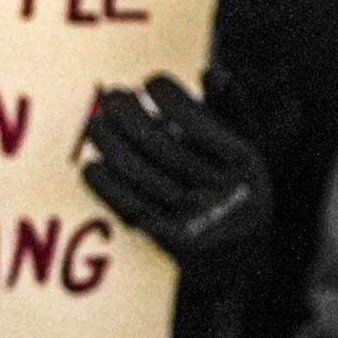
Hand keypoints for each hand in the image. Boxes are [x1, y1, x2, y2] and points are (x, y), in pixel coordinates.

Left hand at [84, 73, 271, 271]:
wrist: (238, 268)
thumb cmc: (237, 194)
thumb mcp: (245, 153)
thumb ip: (230, 110)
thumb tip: (208, 70)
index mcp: (245, 163)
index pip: (199, 121)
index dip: (171, 97)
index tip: (151, 81)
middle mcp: (226, 191)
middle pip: (162, 145)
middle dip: (130, 114)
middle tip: (113, 96)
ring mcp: (198, 218)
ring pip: (140, 173)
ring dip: (110, 143)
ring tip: (94, 123)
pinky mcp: (173, 242)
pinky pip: (132, 207)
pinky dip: (107, 186)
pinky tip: (91, 165)